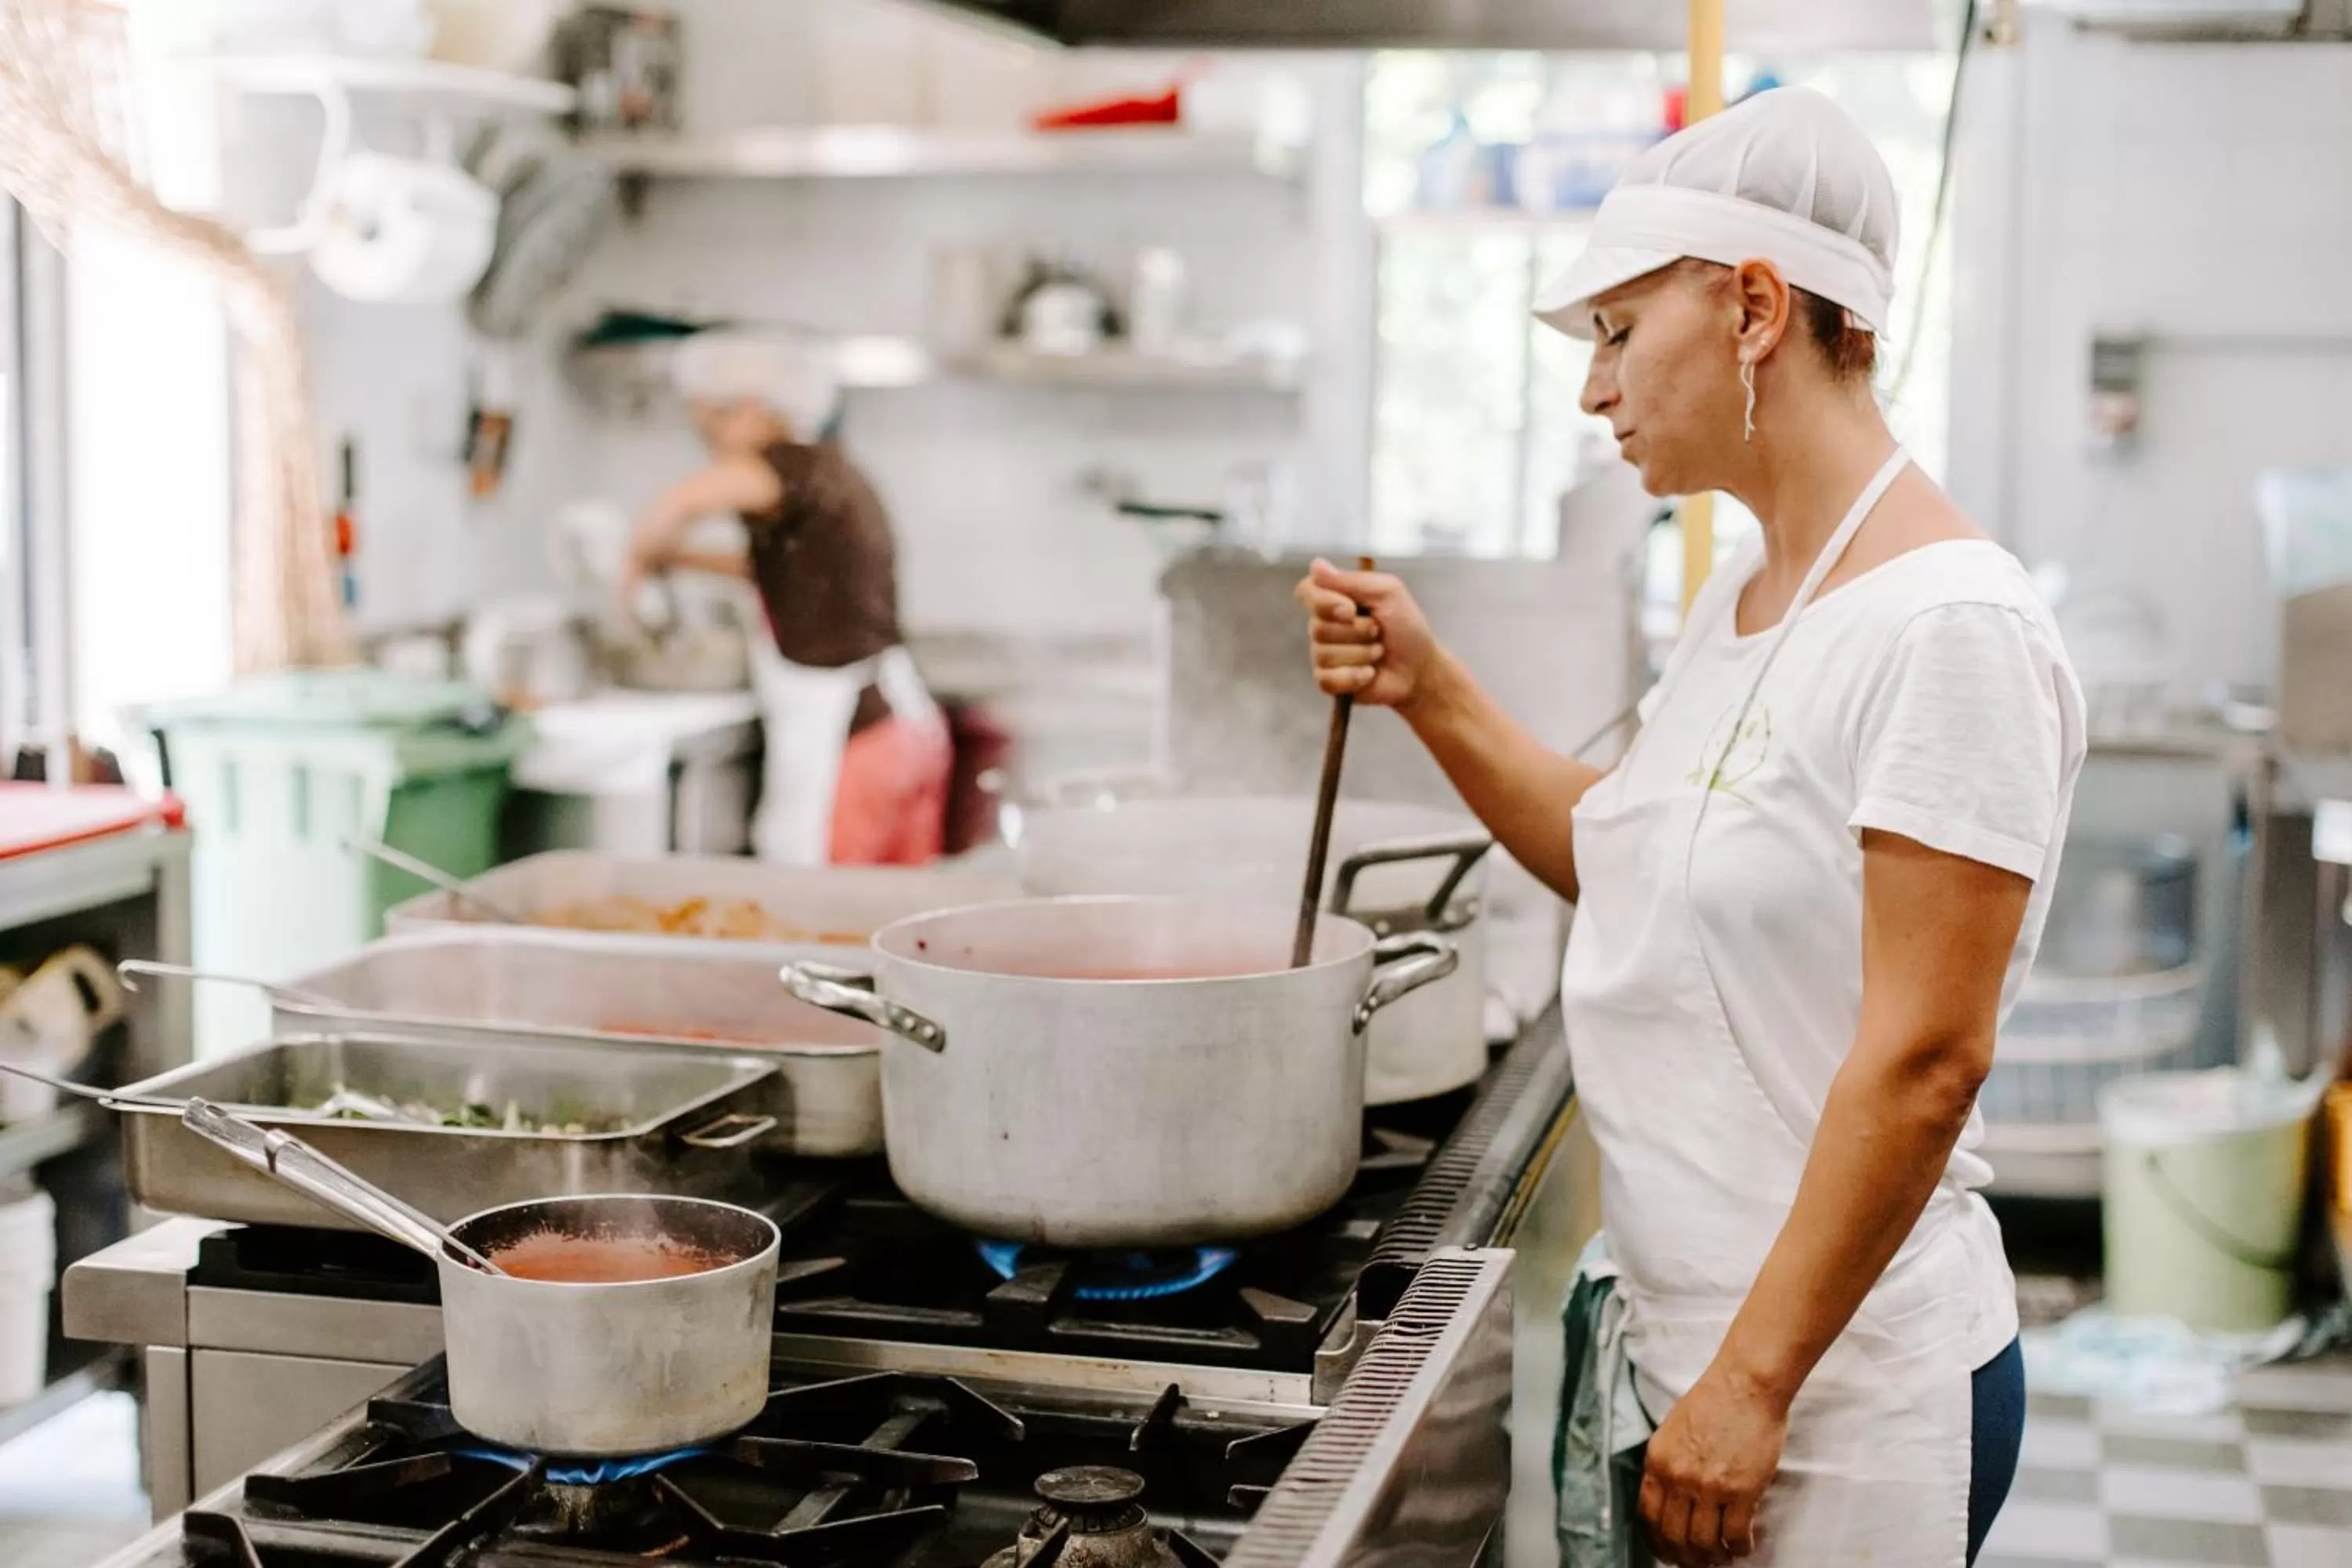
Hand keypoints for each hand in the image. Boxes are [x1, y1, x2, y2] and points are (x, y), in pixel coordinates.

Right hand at [1293, 558, 1444, 710]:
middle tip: (1379, 631)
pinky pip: (1328, 679)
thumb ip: (1351, 580)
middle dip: (1357, 631)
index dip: (1323, 601)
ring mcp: (1323, 654)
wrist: (1420, 667)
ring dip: (1363, 653)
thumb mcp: (1387, 593)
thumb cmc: (1405, 626)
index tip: (1350, 609)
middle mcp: (1323, 624)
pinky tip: (1370, 674)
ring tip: (1379, 652)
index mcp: (1335, 598)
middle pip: (1318, 626)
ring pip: (1325, 654)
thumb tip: (1315, 565)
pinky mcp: (1329, 680)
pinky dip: (1355, 676)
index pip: (1307, 591)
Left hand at [1638, 1363, 1789, 1565]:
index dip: (1657, 1542)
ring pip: (1704, 1542)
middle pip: (1674, 1536)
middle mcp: (1678, 1477)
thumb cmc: (1713, 1401)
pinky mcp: (1741, 1490)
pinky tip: (1743, 1546)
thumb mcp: (1672, 1431)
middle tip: (1696, 1563)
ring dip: (1713, 1557)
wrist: (1745, 1385)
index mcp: (1658, 1461)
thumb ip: (1668, 1464)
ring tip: (1721, 1557)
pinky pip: (1736, 1534)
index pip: (1647, 1516)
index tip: (1667, 1552)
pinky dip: (1740, 1547)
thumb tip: (1669, 1497)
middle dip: (1684, 1557)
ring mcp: (1709, 1486)